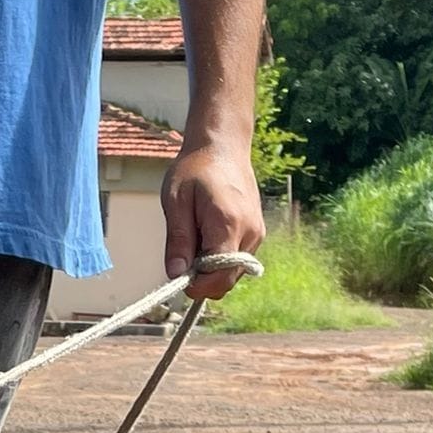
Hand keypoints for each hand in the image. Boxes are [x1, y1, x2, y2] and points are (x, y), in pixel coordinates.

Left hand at [161, 139, 264, 299]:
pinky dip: (219, 260)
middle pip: (226, 281)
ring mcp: (256, 235)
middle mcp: (250, 233)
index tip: (179, 276)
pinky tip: (208, 236)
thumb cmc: (196, 169)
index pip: (218, 277)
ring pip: (231, 274)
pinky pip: (237, 262)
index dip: (196, 285)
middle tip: (184, 254)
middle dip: (202, 279)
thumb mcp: (176, 202)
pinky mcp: (256, 234)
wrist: (223, 147)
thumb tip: (177, 275)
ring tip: (197, 237)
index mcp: (229, 225)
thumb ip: (178, 241)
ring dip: (210, 269)